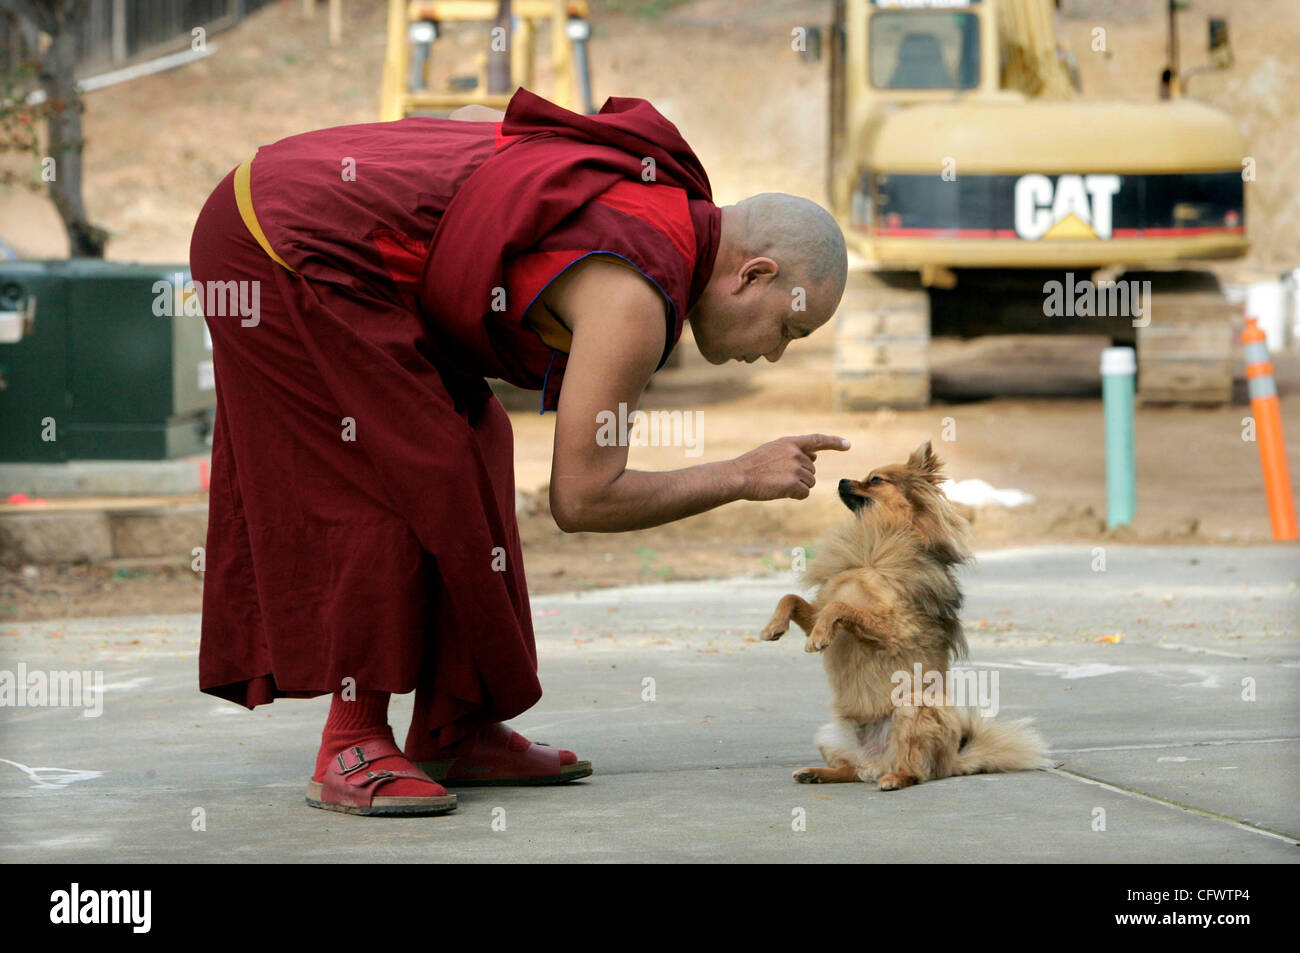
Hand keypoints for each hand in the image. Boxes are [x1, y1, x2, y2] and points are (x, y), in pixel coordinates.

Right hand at [730, 434, 850, 501]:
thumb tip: (815, 458)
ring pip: (809, 483)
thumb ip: (794, 452)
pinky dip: (795, 496)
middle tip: (778, 477)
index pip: (817, 440)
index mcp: (790, 442)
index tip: (848, 445)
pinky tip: (780, 491)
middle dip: (800, 477)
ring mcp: (795, 468)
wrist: (738, 476)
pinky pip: (804, 493)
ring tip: (777, 483)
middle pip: (812, 471)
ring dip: (797, 487)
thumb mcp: (773, 451)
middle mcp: (796, 453)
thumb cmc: (753, 466)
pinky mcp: (793, 483)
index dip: (834, 442)